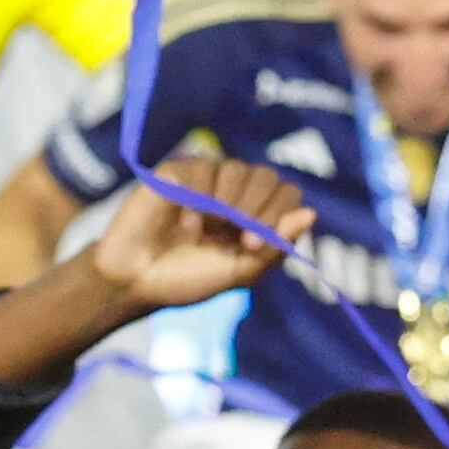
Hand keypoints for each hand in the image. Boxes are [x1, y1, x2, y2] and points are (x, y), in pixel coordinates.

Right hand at [90, 154, 308, 311]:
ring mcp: (206, 178)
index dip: (278, 215)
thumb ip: (275, 246)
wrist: (137, 281)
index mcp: (253, 214)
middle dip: (259, 210)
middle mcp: (233, 191)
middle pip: (267, 176)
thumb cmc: (187, 278)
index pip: (287, 193)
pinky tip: (186, 222)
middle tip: (241, 239)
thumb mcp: (240, 272)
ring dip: (230, 203)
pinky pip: (203, 168)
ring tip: (208, 230)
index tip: (254, 246)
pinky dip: (199, 198)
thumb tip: (311, 213)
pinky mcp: (178, 171)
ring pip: (238, 169)